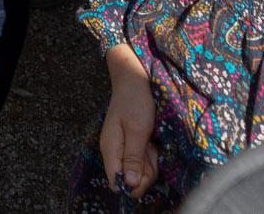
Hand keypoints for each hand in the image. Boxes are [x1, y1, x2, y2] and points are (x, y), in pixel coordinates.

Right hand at [97, 47, 160, 196]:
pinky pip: (143, 160)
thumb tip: (128, 185)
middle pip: (128, 179)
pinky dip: (151, 156)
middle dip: (144, 172)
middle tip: (151, 151)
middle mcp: (115, 151)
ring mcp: (124, 148)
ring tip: (152, 144)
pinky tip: (153, 143)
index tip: (146, 172)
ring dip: (149, 163)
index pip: (115, 181)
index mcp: (110, 149)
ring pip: (138, 171)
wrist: (135, 78)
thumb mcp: (137, 130)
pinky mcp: (133, 144)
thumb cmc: (135, 101)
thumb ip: (133, 158)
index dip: (132, 184)